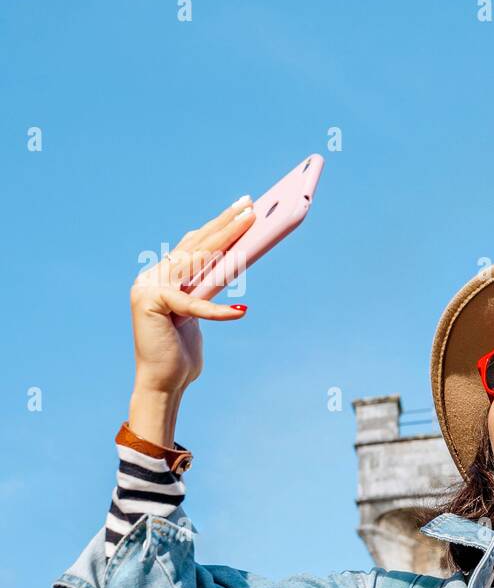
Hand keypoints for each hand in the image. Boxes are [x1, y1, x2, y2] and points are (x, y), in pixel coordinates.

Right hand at [130, 195, 256, 396]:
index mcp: (162, 275)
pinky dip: (218, 311)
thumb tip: (234, 259)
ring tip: (250, 222)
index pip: (194, 243)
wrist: (164, 383)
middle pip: (196, 244)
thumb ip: (207, 287)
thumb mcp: (200, 311)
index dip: (219, 224)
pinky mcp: (153, 305)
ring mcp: (148, 287)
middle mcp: (152, 276)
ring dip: (227, 239)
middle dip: (226, 223)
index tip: (242, 207)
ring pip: (196, 259)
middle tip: (251, 204)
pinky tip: (241, 310)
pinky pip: (194, 304)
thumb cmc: (184, 351)